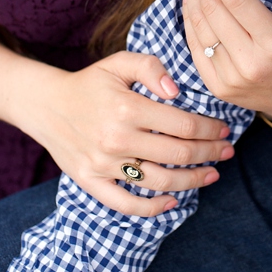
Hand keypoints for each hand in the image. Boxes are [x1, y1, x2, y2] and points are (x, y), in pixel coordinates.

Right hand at [27, 50, 233, 216]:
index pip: (184, 125)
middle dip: (210, 153)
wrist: (46, 105)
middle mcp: (116, 138)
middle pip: (178, 154)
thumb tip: (177, 92)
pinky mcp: (90, 181)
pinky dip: (153, 208)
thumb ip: (150, 67)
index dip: (211, 129)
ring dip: (193, 181)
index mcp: (127, 107)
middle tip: (226, 151)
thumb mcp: (118, 63)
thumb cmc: (89, 84)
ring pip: (160, 182)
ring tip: (211, 174)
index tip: (223, 129)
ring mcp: (103, 163)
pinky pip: (126, 204)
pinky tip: (173, 201)